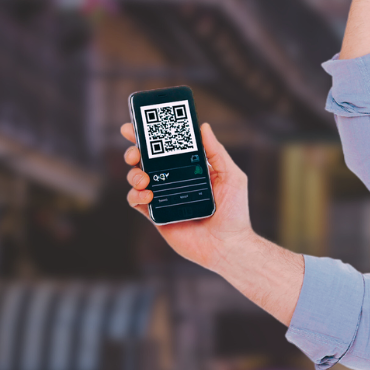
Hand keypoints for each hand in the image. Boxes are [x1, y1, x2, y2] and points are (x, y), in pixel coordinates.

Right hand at [121, 121, 250, 268]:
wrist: (227, 245)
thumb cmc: (234, 212)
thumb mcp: (231, 176)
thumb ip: (216, 152)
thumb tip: (203, 127)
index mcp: (188, 169)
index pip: (166, 148)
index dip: (150, 136)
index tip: (138, 124)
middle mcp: (173, 181)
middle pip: (145, 160)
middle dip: (134, 151)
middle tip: (135, 152)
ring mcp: (163, 198)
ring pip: (136, 178)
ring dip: (134, 173)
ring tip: (145, 177)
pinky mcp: (156, 215)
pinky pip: (136, 201)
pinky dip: (136, 194)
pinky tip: (148, 194)